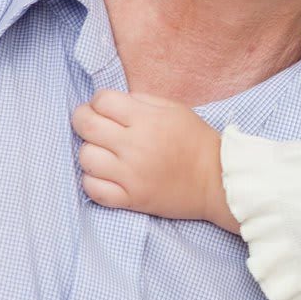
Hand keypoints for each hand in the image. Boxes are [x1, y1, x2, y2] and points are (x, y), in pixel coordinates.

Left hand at [73, 90, 238, 232]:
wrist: (218, 180)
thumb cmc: (196, 141)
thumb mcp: (176, 110)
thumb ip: (142, 101)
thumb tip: (110, 103)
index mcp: (149, 120)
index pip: (102, 100)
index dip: (98, 101)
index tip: (105, 108)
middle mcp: (136, 146)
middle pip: (86, 125)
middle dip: (82, 119)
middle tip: (91, 124)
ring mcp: (131, 175)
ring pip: (85, 157)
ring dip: (90, 151)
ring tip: (103, 152)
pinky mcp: (130, 199)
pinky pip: (91, 188)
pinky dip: (92, 180)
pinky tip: (104, 174)